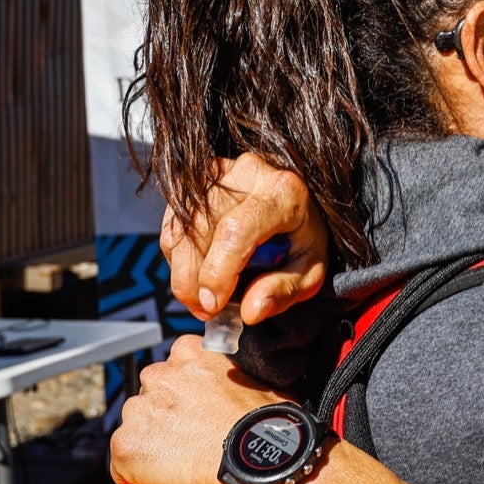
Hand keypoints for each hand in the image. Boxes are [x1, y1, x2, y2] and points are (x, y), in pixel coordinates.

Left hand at [110, 336, 286, 483]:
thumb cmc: (269, 425)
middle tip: (193, 443)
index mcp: (189, 352)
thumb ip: (231, 375)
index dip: (186, 398)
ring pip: (135, 432)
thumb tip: (234, 388)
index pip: (174, 372)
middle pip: (150, 400)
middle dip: (166, 420)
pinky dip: (141, 479)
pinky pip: (123, 468)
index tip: (200, 416)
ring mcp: (138, 410)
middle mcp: (158, 374)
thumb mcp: (257, 379)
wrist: (262, 462)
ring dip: (153, 447)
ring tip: (184, 466)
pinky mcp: (126, 445)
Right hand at [161, 153, 329, 323]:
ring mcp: (220, 172)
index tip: (213, 304)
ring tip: (201, 298)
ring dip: (181, 272)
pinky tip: (197, 274)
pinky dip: (178, 257)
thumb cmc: (305, 239)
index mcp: (283, 192)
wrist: (300, 206)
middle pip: (199, 230)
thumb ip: (283, 291)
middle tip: (205, 310)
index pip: (236, 231)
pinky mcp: (199, 180)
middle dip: (192, 280)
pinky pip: (173, 224)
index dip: (217, 272)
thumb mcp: (310, 271)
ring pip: (180, 229)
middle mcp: (249, 174)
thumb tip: (249, 312)